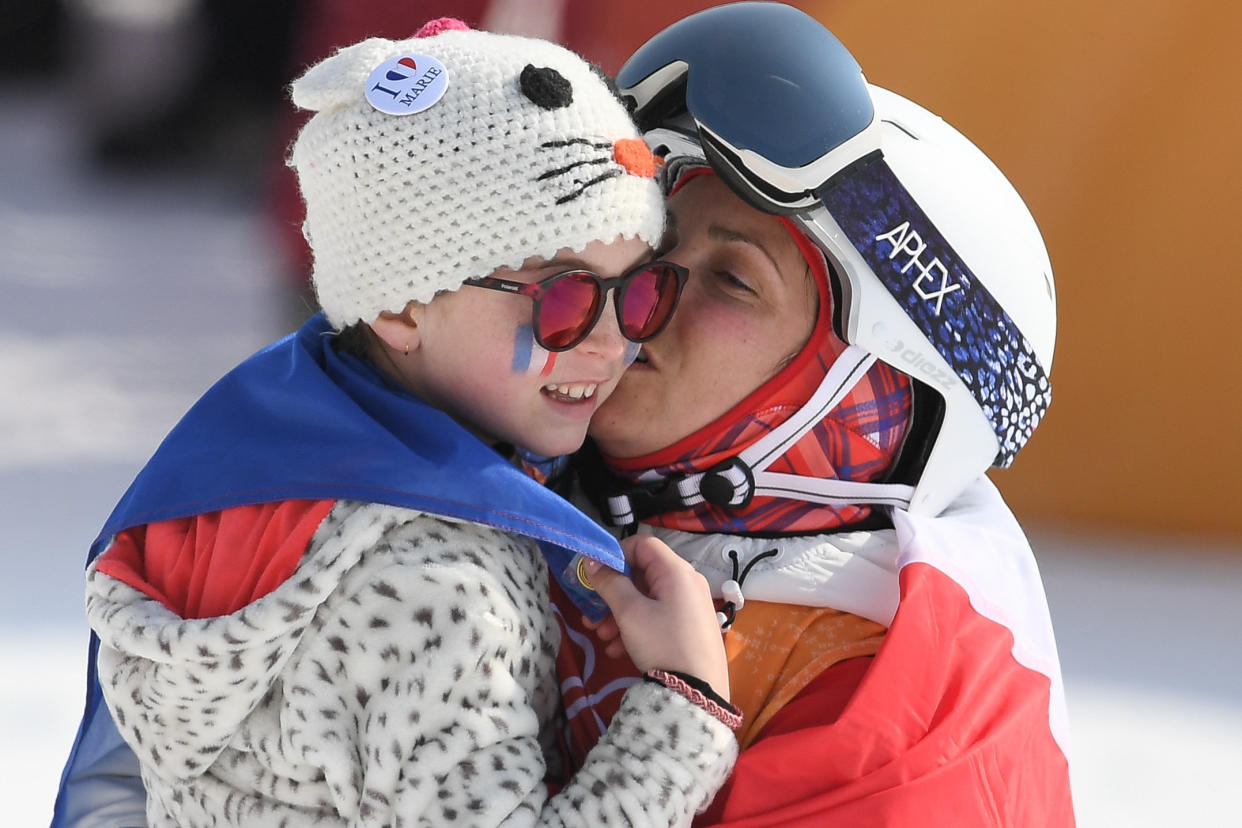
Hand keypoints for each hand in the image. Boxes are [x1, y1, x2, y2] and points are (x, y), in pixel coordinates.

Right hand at [581, 535, 728, 701]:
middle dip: (613, 593)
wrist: (698, 694)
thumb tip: (592, 562)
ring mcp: (692, 606)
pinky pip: (660, 616)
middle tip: (592, 615)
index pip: (642, 544)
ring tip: (603, 637)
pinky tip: (619, 649)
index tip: (597, 576)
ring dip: (621, 614)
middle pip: (643, 575)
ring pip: (648, 599)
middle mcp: (687, 582)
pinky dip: (638, 626)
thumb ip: (610, 583)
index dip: (617, 555)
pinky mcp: (692, 627)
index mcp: (676, 571)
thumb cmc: (662, 643)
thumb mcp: (630, 613)